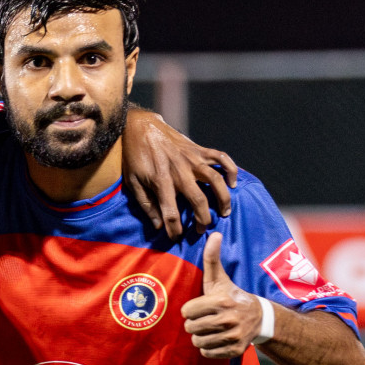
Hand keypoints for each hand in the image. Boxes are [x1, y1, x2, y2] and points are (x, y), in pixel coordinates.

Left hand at [120, 110, 237, 238]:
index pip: (170, 213)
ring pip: (215, 180)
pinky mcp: (198, 149)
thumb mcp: (132, 182)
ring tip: (225, 212)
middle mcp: (179, 171)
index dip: (174, 229)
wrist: (140, 126)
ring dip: (223, 198)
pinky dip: (230, 168)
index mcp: (161, 181)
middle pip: (198, 200)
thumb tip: (158, 225)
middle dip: (203, 219)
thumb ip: (146, 204)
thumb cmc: (134, 156)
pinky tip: (232, 182)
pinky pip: (220, 157)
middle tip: (202, 230)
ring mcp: (192, 158)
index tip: (176, 238)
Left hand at [180, 233, 263, 358]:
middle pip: (190, 328)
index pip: (186, 312)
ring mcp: (232, 336)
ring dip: (200, 337)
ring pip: (197, 342)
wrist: (260, 318)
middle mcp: (228, 320)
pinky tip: (216, 339)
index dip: (190, 310)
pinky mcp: (235, 350)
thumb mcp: (220, 279)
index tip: (199, 307)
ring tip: (209, 329)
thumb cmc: (232, 296)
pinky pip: (207, 353)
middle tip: (204, 319)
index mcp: (221, 301)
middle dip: (194, 324)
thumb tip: (214, 234)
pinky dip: (208, 348)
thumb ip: (212, 258)